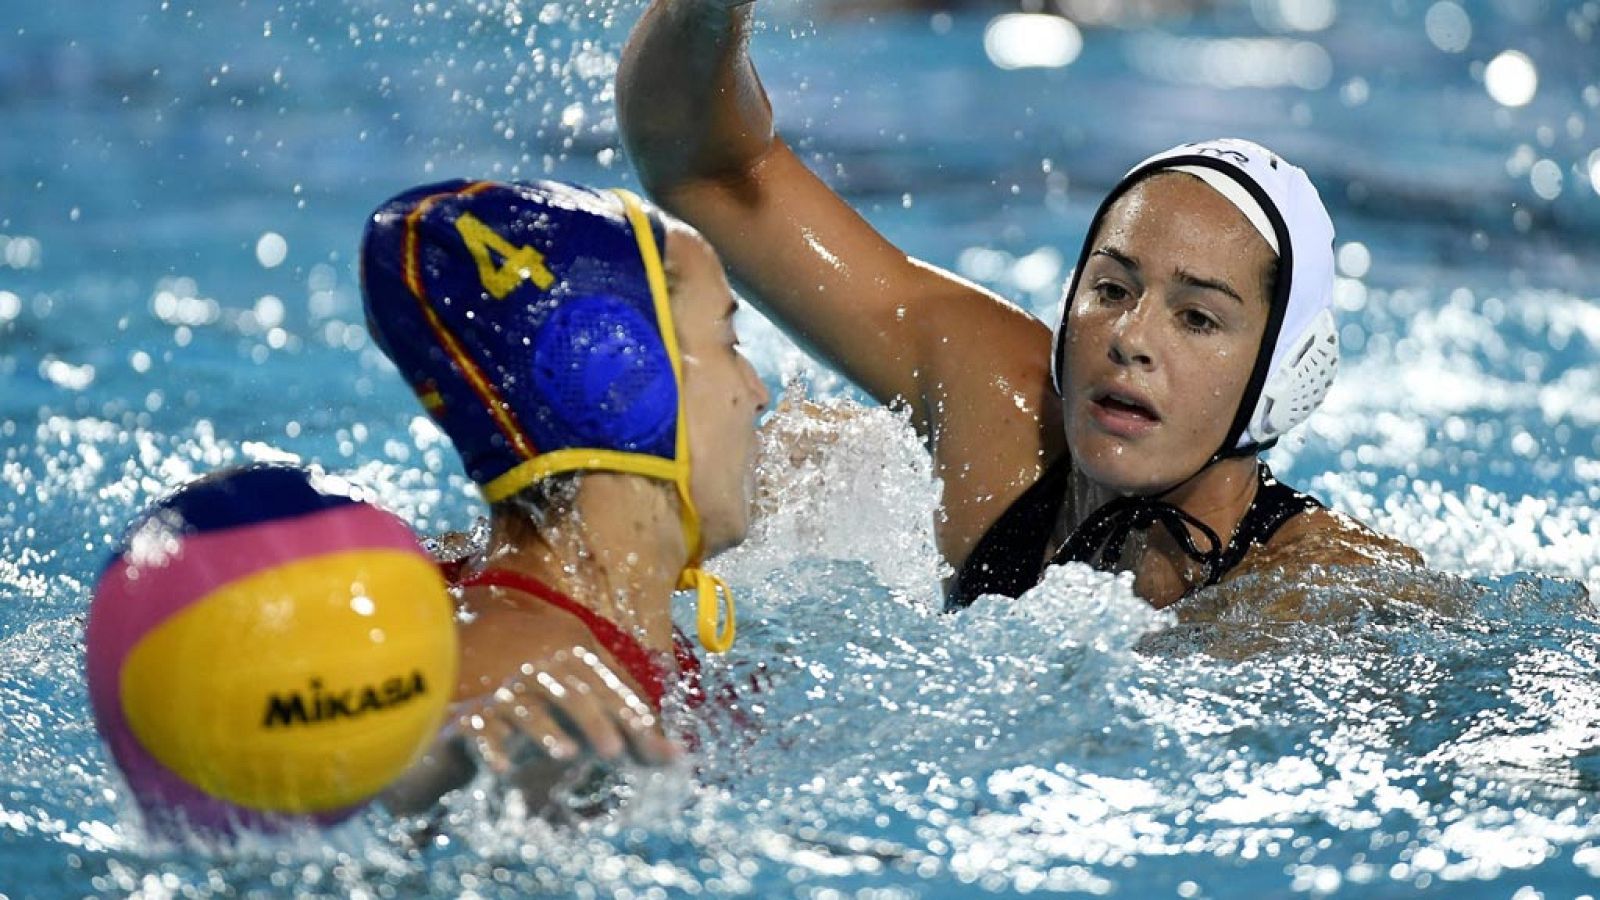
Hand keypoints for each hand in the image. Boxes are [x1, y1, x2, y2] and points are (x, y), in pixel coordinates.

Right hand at [452, 645, 681, 774]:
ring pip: (526, 708)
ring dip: (545, 732)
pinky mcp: (470, 714)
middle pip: (571, 694)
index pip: (606, 685)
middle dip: (594, 722)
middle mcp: (538, 669)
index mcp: (571, 659)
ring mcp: (502, 690)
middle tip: (615, 752)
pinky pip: (480, 728)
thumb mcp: (591, 715)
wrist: (475, 695)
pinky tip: (504, 771)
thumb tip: (681, 756)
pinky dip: (491, 748)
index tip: (648, 738)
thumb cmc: (550, 708)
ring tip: (566, 755)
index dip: (628, 711)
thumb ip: (632, 730)